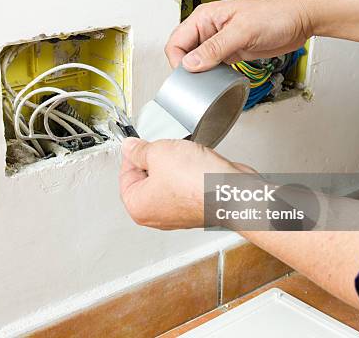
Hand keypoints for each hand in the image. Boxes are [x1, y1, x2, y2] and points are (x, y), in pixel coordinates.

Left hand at [119, 137, 254, 229]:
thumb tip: (130, 147)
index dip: (133, 153)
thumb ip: (139, 149)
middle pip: (146, 177)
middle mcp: (155, 215)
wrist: (234, 192)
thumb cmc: (198, 182)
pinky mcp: (195, 206)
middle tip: (166, 150)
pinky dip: (190, 171)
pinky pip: (185, 183)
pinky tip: (197, 165)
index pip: (125, 174)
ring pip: (167, 178)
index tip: (140, 143)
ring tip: (184, 158)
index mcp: (138, 206)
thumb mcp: (158, 153)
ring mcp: (177, 212)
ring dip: (174, 164)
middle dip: (156, 159)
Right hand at [165, 0, 312, 70]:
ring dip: (200, 73)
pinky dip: (213, 75)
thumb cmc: (276, 13)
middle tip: (196, 82)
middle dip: (187, 69)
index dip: (177, 61)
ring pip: (198, 62)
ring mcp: (220, 41)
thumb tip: (191, 63)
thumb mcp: (242, 31)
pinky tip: (219, 80)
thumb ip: (214, 48)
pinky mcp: (231, 52)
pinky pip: (213, 66)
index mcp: (205, 17)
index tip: (188, 75)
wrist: (300, 18)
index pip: (176, 42)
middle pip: (184, 53)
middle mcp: (209, 29)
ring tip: (209, 82)